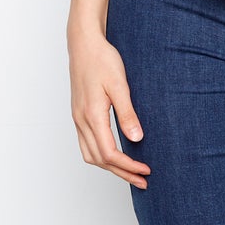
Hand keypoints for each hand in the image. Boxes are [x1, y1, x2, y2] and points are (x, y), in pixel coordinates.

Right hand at [69, 28, 150, 189]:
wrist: (84, 44)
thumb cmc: (102, 60)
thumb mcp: (120, 85)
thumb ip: (127, 113)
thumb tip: (137, 139)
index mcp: (92, 116)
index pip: (109, 154)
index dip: (129, 166)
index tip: (146, 170)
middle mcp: (81, 121)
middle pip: (99, 160)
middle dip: (121, 173)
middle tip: (143, 180)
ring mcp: (77, 119)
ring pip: (90, 155)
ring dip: (110, 167)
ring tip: (130, 171)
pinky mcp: (79, 114)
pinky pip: (87, 144)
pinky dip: (101, 156)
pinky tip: (115, 154)